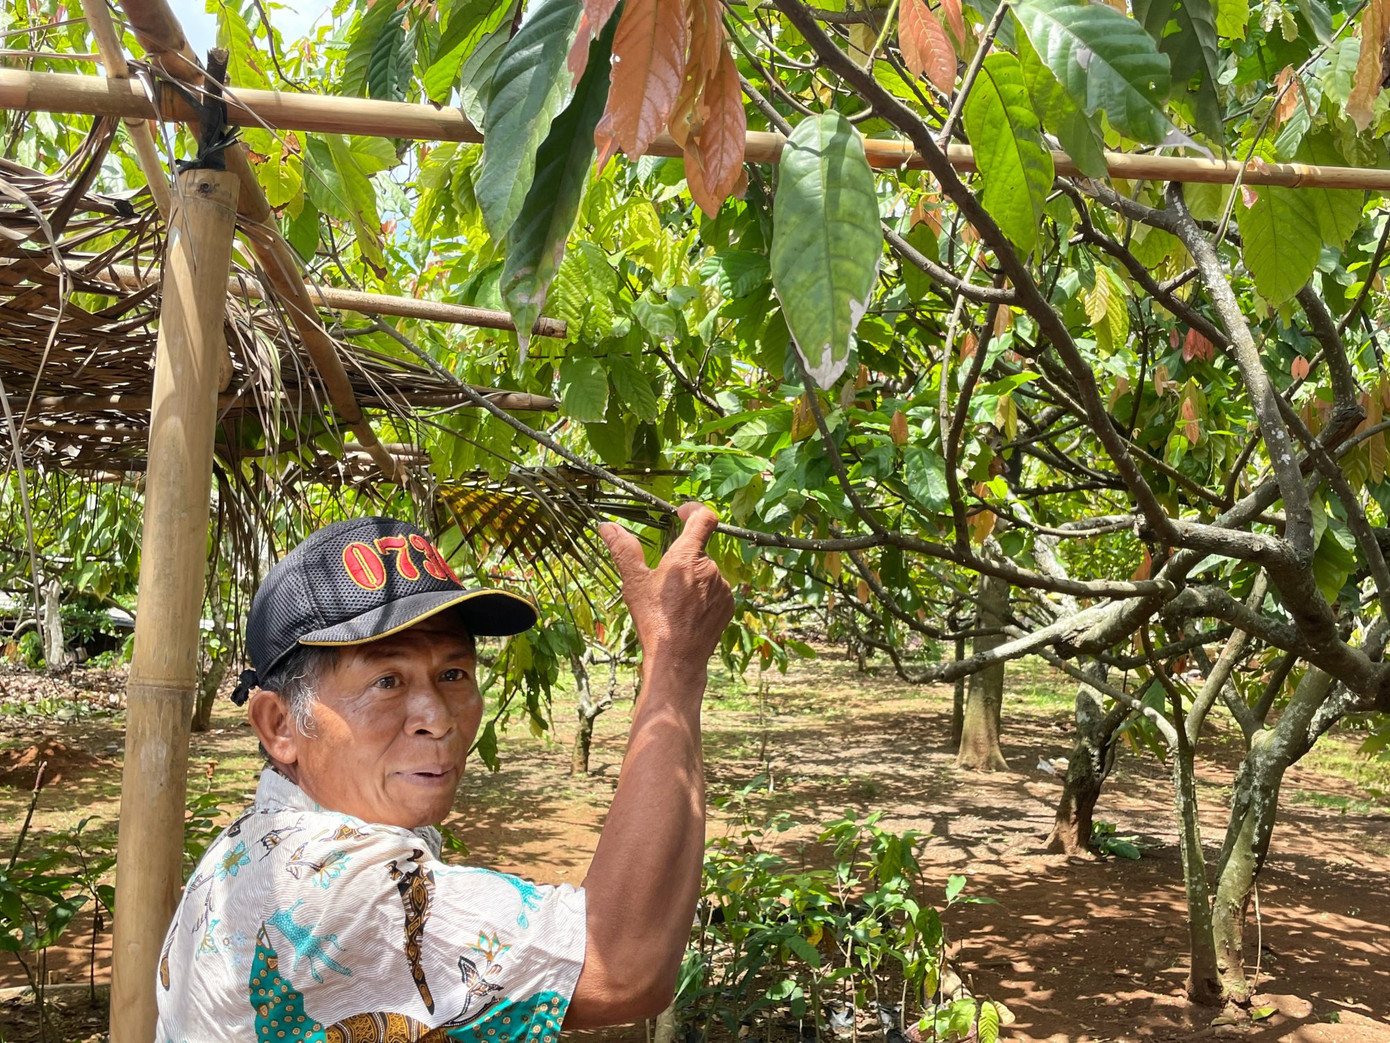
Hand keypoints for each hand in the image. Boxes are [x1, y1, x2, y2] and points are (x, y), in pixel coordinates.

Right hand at [599, 502, 734, 670]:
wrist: (676, 659)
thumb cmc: (653, 620)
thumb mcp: (634, 583)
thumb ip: (623, 549)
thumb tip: (607, 526)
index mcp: (686, 557)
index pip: (704, 518)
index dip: (694, 509)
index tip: (681, 512)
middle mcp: (710, 568)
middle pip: (698, 550)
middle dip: (683, 558)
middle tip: (664, 580)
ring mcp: (723, 587)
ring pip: (707, 571)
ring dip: (693, 578)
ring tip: (674, 602)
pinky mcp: (728, 604)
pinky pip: (716, 590)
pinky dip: (704, 594)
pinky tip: (688, 612)